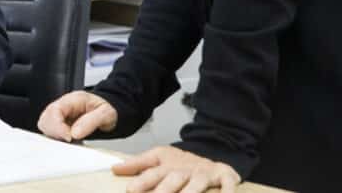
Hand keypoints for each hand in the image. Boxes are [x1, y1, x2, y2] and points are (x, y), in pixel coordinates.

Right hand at [37, 90, 117, 141]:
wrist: (108, 112)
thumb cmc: (106, 109)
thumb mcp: (106, 113)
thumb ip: (91, 121)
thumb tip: (75, 133)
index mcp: (72, 99)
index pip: (55, 110)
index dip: (58, 126)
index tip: (69, 138)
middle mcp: (62, 105)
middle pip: (46, 118)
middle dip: (55, 132)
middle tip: (70, 141)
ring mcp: (59, 115)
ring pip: (45, 126)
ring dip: (54, 136)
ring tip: (70, 141)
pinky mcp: (59, 124)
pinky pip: (50, 132)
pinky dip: (56, 139)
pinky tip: (68, 142)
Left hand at [114, 146, 239, 192]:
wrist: (214, 153)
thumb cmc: (182, 163)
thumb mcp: (159, 158)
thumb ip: (137, 164)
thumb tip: (114, 169)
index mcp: (168, 163)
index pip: (153, 172)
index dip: (143, 181)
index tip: (130, 190)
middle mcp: (185, 168)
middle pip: (173, 180)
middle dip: (163, 191)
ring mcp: (204, 173)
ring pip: (197, 185)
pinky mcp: (224, 177)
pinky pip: (227, 185)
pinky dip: (227, 192)